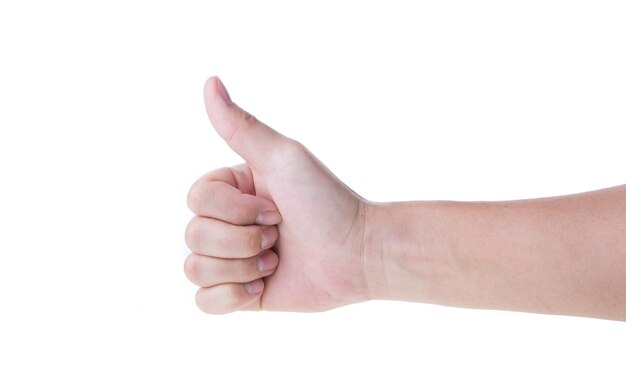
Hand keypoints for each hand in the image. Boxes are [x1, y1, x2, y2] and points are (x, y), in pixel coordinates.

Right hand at [184, 77, 370, 313]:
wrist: (358, 254)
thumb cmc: (326, 201)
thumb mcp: (283, 158)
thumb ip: (241, 127)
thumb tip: (210, 82)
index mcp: (233, 190)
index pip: (195, 200)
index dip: (234, 211)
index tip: (277, 207)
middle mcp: (228, 223)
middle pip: (193, 235)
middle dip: (242, 240)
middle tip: (280, 235)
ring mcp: (232, 259)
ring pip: (194, 268)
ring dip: (240, 266)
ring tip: (275, 261)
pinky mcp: (240, 294)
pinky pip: (203, 302)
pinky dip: (231, 297)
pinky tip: (262, 287)